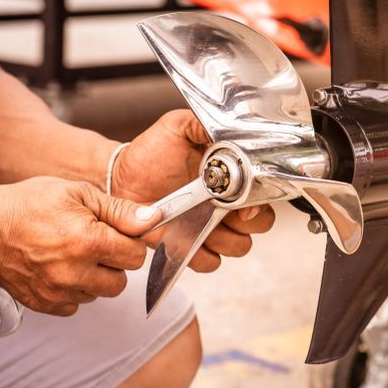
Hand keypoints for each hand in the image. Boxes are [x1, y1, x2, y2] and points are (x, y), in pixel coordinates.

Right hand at [0, 177, 161, 315]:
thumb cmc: (31, 204)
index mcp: (88, 241)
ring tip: (73, 254)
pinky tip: (60, 269)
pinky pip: (77, 305)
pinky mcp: (44, 304)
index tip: (115, 233)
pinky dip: (75, 290)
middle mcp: (75, 272)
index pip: (136, 256)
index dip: (129, 242)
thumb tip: (153, 220)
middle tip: (93, 244)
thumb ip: (120, 210)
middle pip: (122, 281)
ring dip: (95, 278)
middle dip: (114, 263)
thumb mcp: (79, 194)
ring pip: (100, 294)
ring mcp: (58, 292)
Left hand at [110, 110, 274, 271]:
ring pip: (239, 247)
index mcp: (232, 179)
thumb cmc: (150, 152)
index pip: (265, 196)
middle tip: (223, 211)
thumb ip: (202, 125)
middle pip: (260, 226)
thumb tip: (227, 131)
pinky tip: (185, 237)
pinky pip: (210, 262)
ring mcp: (211, 228)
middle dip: (246, 223)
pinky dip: (200, 255)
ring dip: (224, 239)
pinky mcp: (191, 247)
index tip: (243, 203)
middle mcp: (227, 205)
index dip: (259, 203)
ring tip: (200, 222)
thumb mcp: (178, 127)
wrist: (122, 176)